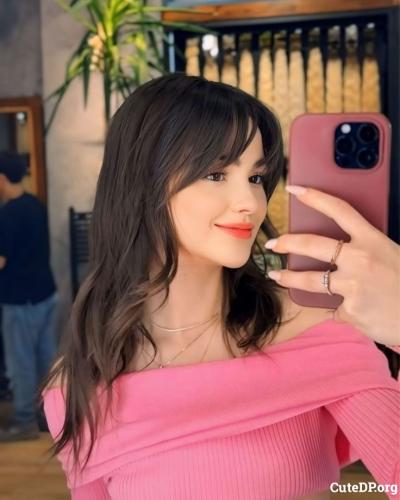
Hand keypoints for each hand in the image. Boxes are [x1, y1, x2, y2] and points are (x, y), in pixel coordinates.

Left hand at [265, 185, 399, 346]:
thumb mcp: (391, 255)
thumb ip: (367, 248)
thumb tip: (341, 250)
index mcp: (373, 240)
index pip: (340, 210)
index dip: (315, 197)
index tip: (295, 190)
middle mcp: (360, 259)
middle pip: (312, 244)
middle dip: (287, 242)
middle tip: (272, 244)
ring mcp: (353, 285)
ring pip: (311, 280)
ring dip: (289, 278)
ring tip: (277, 276)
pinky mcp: (350, 310)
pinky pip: (336, 307)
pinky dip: (343, 309)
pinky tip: (358, 312)